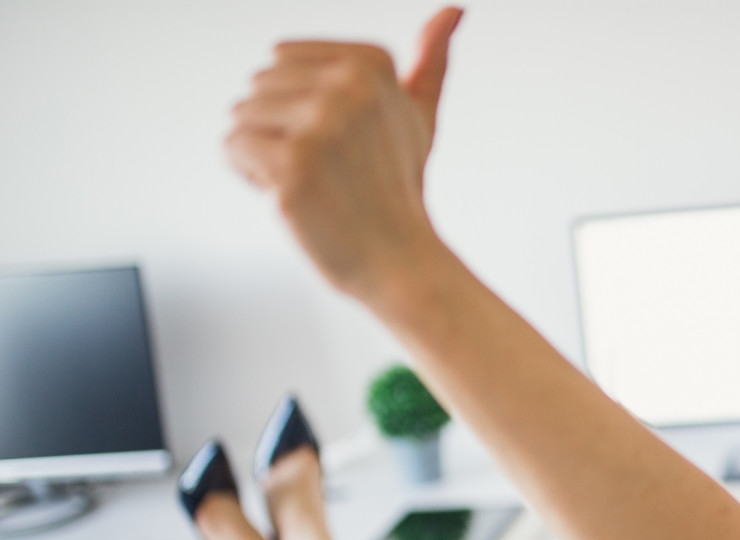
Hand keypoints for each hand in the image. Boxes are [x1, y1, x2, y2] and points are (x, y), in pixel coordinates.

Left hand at [225, 8, 462, 299]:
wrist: (400, 261)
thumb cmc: (398, 191)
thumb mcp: (417, 116)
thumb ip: (430, 61)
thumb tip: (454, 10)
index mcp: (370, 65)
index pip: (281, 59)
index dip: (298, 106)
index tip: (340, 142)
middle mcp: (347, 88)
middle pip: (257, 86)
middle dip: (278, 130)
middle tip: (327, 170)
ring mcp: (320, 125)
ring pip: (241, 116)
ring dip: (263, 155)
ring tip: (311, 184)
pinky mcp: (292, 165)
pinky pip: (232, 147)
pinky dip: (248, 176)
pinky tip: (289, 197)